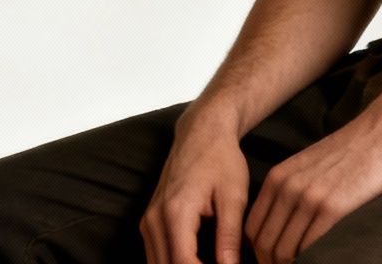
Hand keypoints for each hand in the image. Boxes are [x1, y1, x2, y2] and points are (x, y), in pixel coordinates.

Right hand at [140, 107, 251, 263]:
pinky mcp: (149, 221)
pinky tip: (198, 261)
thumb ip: (230, 237)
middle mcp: (154, 220)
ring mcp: (147, 221)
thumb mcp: (233, 197)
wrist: (201, 131)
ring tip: (212, 263)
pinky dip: (173, 263)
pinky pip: (156, 255)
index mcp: (176, 214)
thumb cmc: (220, 159)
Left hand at [244, 107, 381, 263]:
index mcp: (278, 177)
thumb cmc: (352, 150)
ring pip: (283, 251)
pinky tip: (322, 260)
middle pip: (264, 244)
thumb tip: (281, 225)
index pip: (252, 229)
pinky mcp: (333, 207)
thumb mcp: (309, 165)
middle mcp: (287, 187)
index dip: (258, 254)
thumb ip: (290, 190)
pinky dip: (311, 261)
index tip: (271, 263)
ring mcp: (309, 197)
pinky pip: (310, 248)